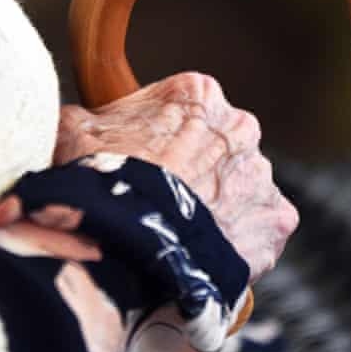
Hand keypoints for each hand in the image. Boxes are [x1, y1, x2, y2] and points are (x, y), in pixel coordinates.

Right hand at [54, 72, 298, 281]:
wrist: (126, 243)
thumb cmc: (100, 183)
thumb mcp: (74, 132)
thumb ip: (83, 115)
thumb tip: (74, 117)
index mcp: (198, 95)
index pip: (184, 112)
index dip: (159, 141)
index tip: (144, 166)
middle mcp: (241, 126)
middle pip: (218, 150)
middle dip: (195, 173)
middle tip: (165, 204)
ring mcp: (262, 175)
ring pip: (240, 190)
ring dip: (218, 208)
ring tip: (182, 237)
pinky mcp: (277, 220)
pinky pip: (260, 231)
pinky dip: (239, 243)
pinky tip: (206, 256)